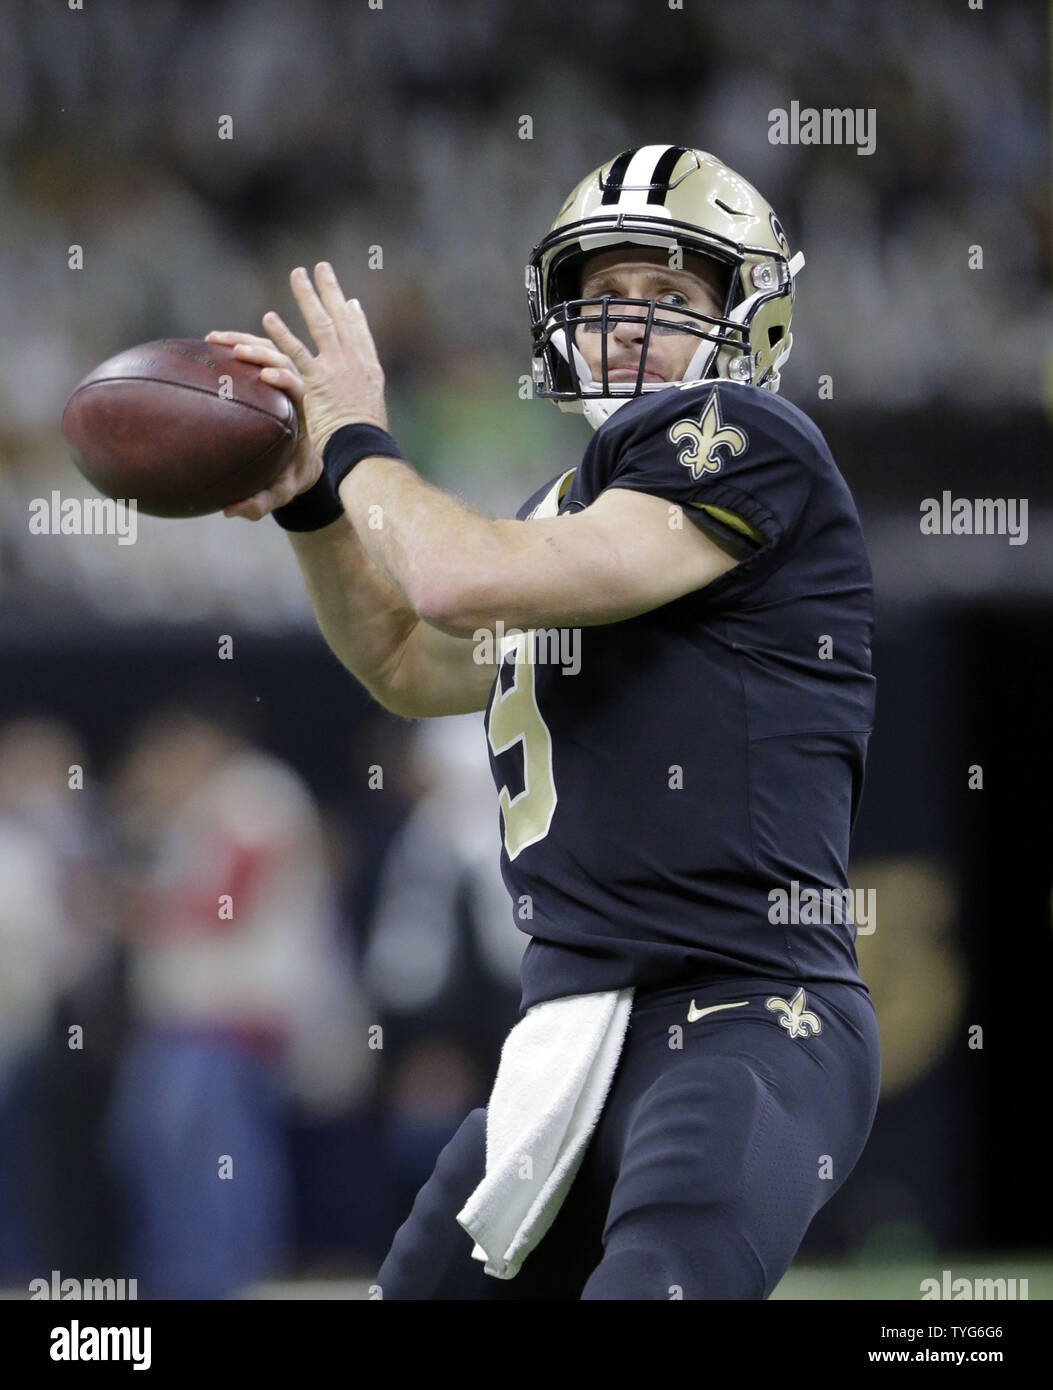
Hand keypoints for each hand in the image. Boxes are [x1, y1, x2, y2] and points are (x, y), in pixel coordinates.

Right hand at [203, 330, 322, 519]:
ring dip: (244, 340)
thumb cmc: (291, 480)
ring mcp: (282, 381)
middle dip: (262, 351)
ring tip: (213, 338)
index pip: (301, 388)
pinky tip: (209, 342)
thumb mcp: (279, 494)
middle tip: (236, 350)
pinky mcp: (269, 377)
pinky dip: (236, 344)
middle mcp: (296, 393)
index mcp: (304, 416)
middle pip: (286, 359)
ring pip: (269, 350)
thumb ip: (259, 503)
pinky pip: (256, 355)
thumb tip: (229, 510)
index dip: (288, 378)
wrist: (302, 466)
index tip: (269, 375)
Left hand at [262, 262, 388, 453]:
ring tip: (297, 275)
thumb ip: (363, 396)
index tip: (349, 301)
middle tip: (321, 267)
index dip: (355, 318)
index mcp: (369, 372)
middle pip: (343, 320)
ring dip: (308, 298)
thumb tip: (362, 391)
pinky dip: (283, 334)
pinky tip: (270, 318)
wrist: (363, 450)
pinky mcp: (318, 381)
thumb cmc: (366, 441)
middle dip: (332, 291)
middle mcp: (356, 364)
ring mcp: (338, 369)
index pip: (362, 337)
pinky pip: (296, 353)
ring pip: (322, 326)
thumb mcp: (370, 414)